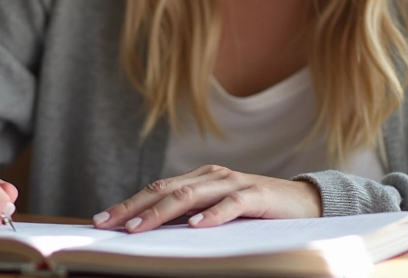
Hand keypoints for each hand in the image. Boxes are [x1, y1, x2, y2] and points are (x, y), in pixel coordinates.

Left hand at [92, 165, 321, 232]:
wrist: (306, 203)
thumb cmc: (256, 213)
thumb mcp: (218, 213)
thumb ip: (189, 217)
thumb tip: (148, 232)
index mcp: (200, 179)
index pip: (156, 189)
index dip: (128, 203)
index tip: (101, 221)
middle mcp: (212, 176)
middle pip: (165, 189)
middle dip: (134, 207)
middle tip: (108, 225)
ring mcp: (234, 183)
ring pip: (191, 196)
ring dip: (161, 212)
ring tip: (139, 227)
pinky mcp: (257, 197)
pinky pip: (231, 205)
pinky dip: (212, 216)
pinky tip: (195, 228)